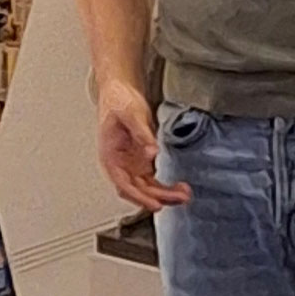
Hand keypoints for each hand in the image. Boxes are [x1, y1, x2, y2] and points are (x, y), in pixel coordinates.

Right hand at [98, 80, 191, 213]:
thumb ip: (141, 133)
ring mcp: (130, 165)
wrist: (119, 91)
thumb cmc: (118, 101)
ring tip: (184, 194)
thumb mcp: (130, 113)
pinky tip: (179, 187)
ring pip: (147, 188)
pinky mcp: (140, 162)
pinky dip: (165, 187)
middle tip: (179, 198)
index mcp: (110, 156)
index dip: (138, 196)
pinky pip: (153, 181)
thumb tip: (151, 151)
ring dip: (165, 194)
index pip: (123, 184)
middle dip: (159, 197)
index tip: (154, 204)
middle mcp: (119, 165)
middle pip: (138, 189)